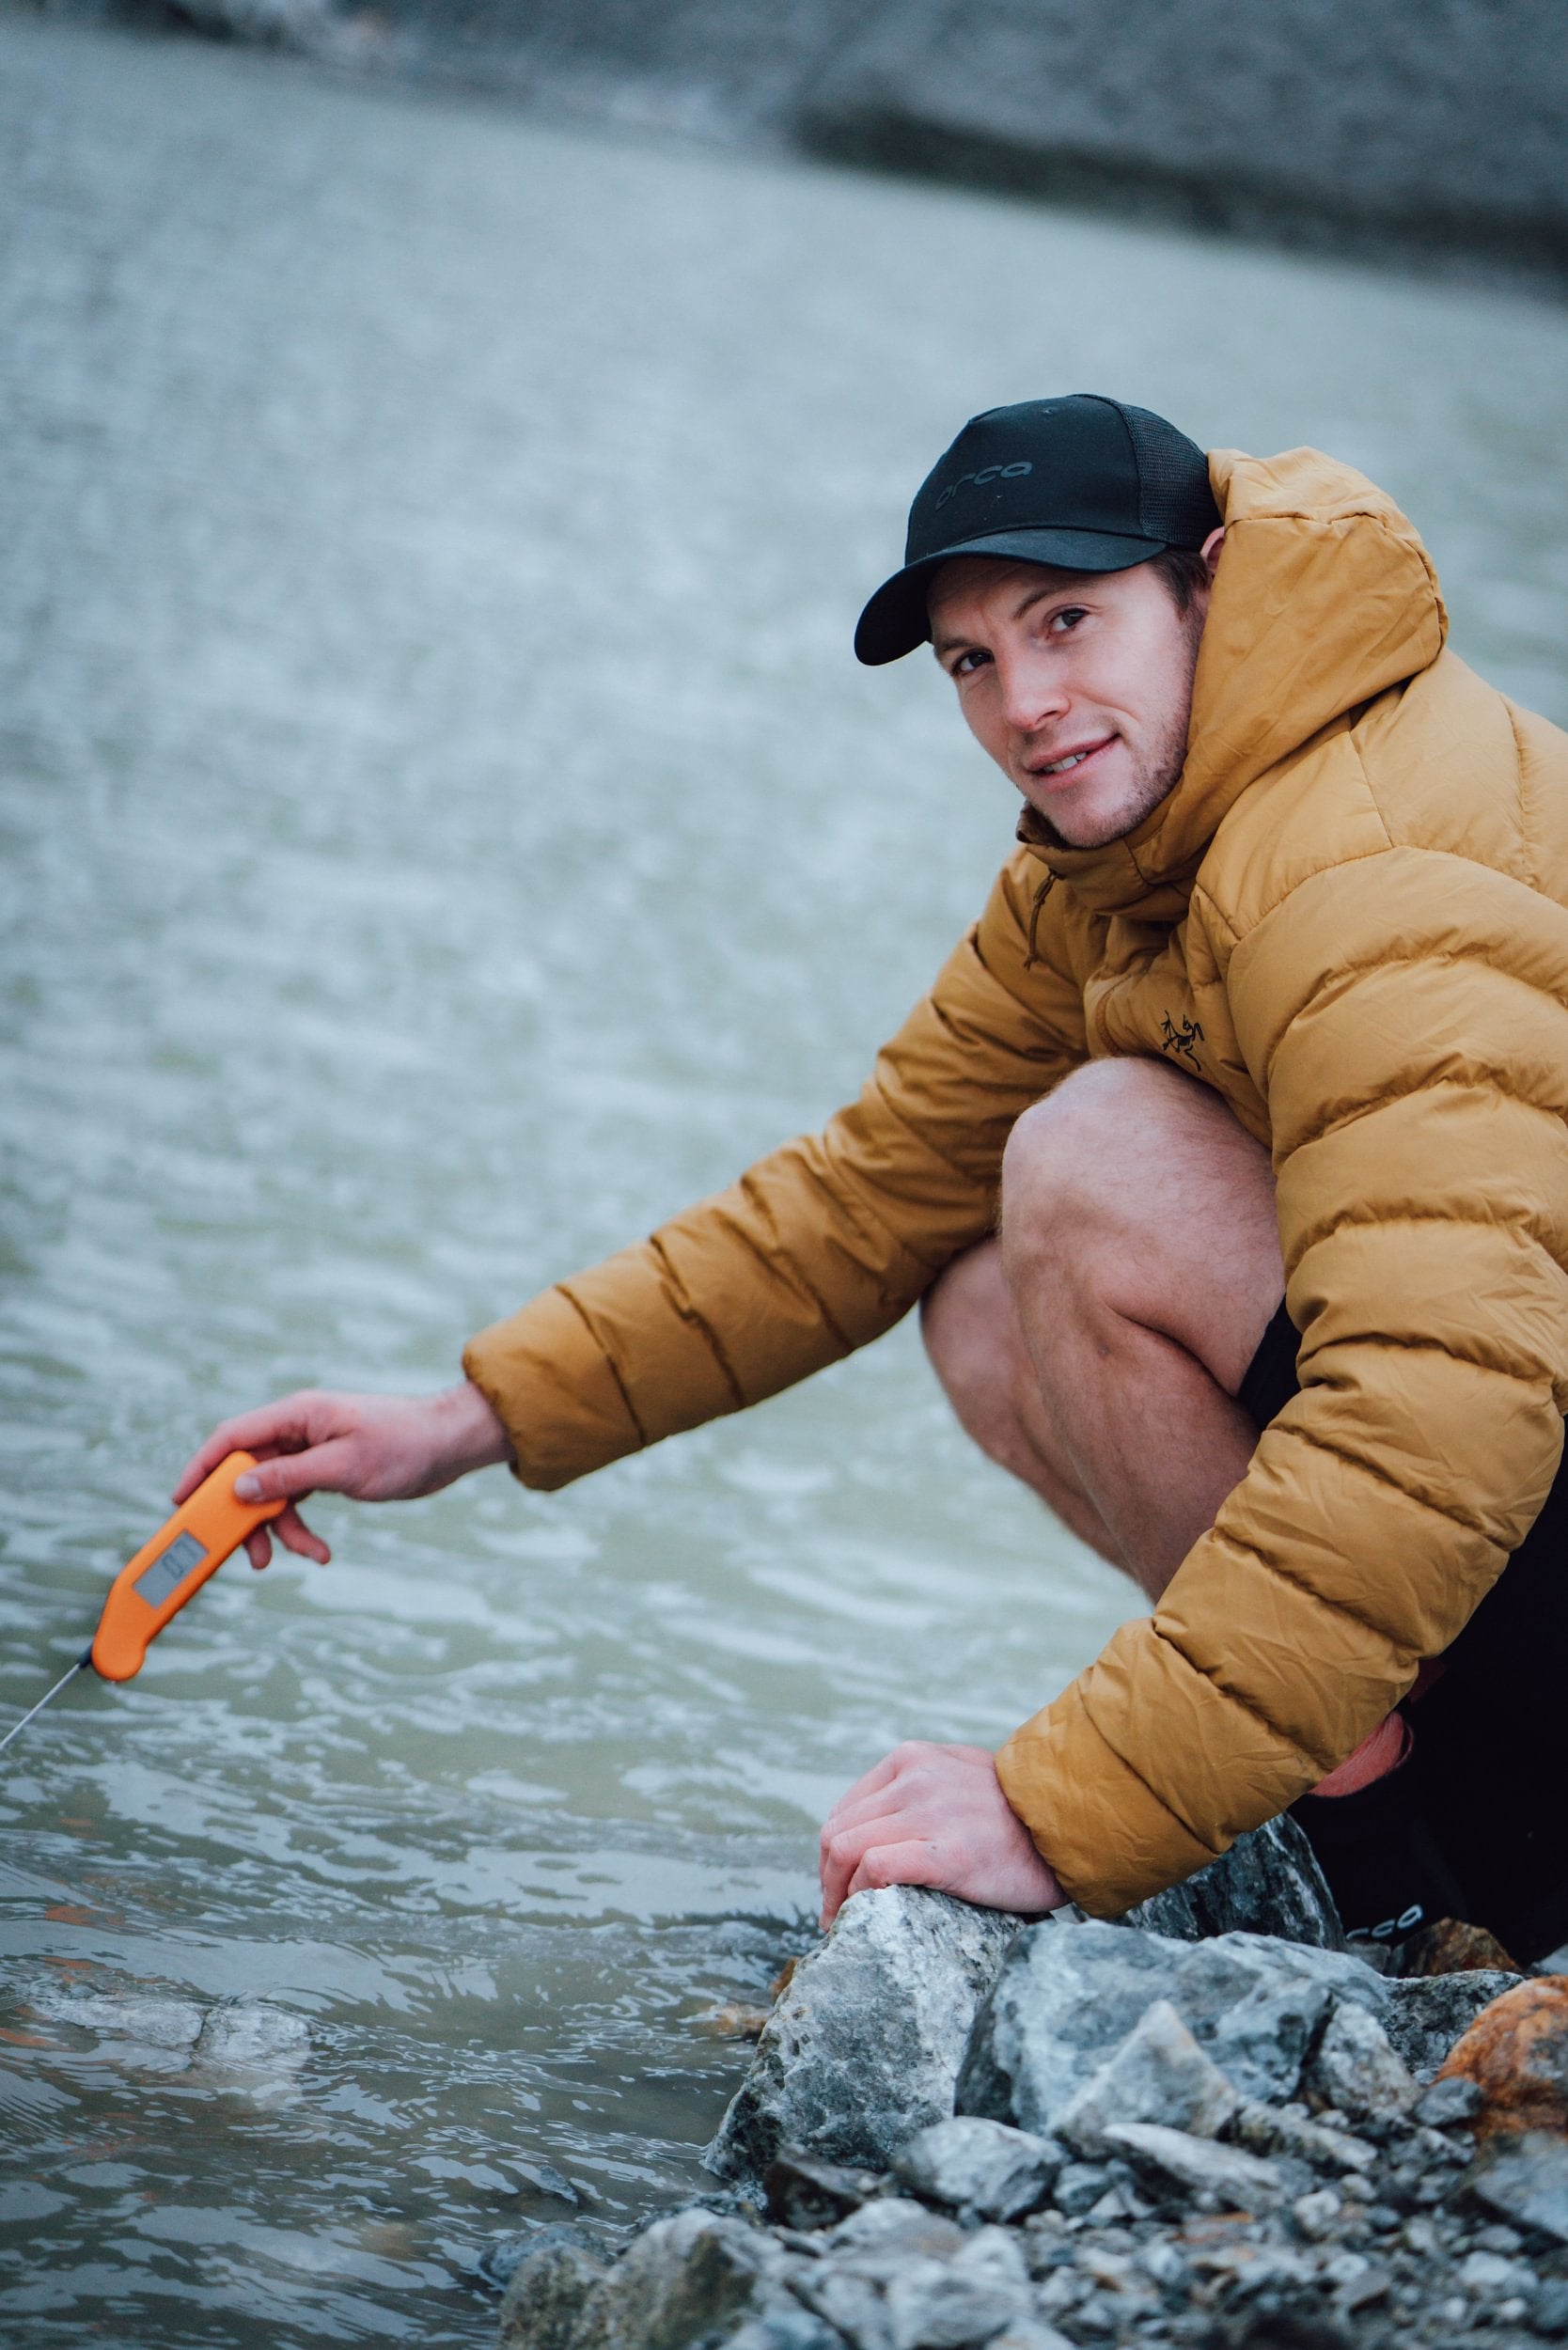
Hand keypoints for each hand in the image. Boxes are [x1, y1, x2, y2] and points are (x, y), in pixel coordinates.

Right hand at [173, 1383, 510, 1568]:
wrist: (448, 1446)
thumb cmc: (403, 1444)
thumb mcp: (344, 1466)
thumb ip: (289, 1477)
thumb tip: (240, 1488)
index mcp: (296, 1415)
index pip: (232, 1438)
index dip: (201, 1469)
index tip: (180, 1502)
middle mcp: (297, 1430)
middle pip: (247, 1472)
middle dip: (245, 1515)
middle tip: (247, 1554)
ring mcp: (310, 1451)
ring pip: (272, 1494)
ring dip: (281, 1529)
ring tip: (309, 1554)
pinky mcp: (324, 1470)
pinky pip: (296, 1500)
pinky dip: (302, 1527)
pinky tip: (321, 1551)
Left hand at [818, 1740, 1063, 1927]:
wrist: (1073, 1827)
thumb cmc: (1020, 1816)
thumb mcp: (962, 1777)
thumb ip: (921, 1789)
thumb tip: (882, 1829)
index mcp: (912, 1759)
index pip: (846, 1810)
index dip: (834, 1854)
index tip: (840, 1886)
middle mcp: (913, 1779)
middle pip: (837, 1832)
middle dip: (828, 1879)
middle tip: (835, 1914)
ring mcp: (928, 1812)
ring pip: (845, 1849)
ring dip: (837, 1893)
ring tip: (845, 1922)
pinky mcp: (946, 1851)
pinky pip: (875, 1868)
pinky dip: (860, 1895)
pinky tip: (868, 1915)